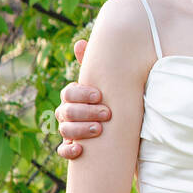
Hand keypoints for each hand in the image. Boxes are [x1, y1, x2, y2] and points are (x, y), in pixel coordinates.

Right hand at [56, 39, 108, 159]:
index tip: (100, 95)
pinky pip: (63, 150)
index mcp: (75, 96)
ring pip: (64, 129)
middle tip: (107, 114)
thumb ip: (98, 66)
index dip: (82, 94)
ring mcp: (70, 130)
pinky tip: (79, 150)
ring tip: (99, 130)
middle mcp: (69, 113)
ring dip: (79, 130)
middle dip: (85, 112)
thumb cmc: (116, 100)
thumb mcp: (111, 84)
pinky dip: (68, 150)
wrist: (129, 129)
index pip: (69, 93)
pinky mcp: (75, 148)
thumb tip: (79, 42)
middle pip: (65, 111)